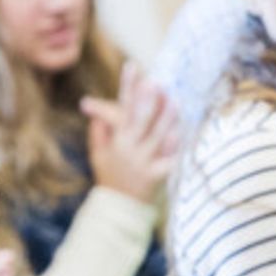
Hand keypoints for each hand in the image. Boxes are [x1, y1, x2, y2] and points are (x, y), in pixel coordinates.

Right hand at [81, 62, 180, 205]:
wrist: (118, 210)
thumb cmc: (110, 176)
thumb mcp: (98, 153)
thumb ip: (99, 131)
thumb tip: (93, 105)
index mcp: (116, 140)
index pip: (121, 106)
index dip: (127, 86)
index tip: (133, 65)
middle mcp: (129, 149)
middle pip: (139, 120)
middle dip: (146, 101)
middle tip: (154, 82)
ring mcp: (143, 163)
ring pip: (156, 137)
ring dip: (165, 118)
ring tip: (175, 100)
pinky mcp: (156, 177)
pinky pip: (167, 160)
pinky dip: (174, 148)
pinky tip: (182, 134)